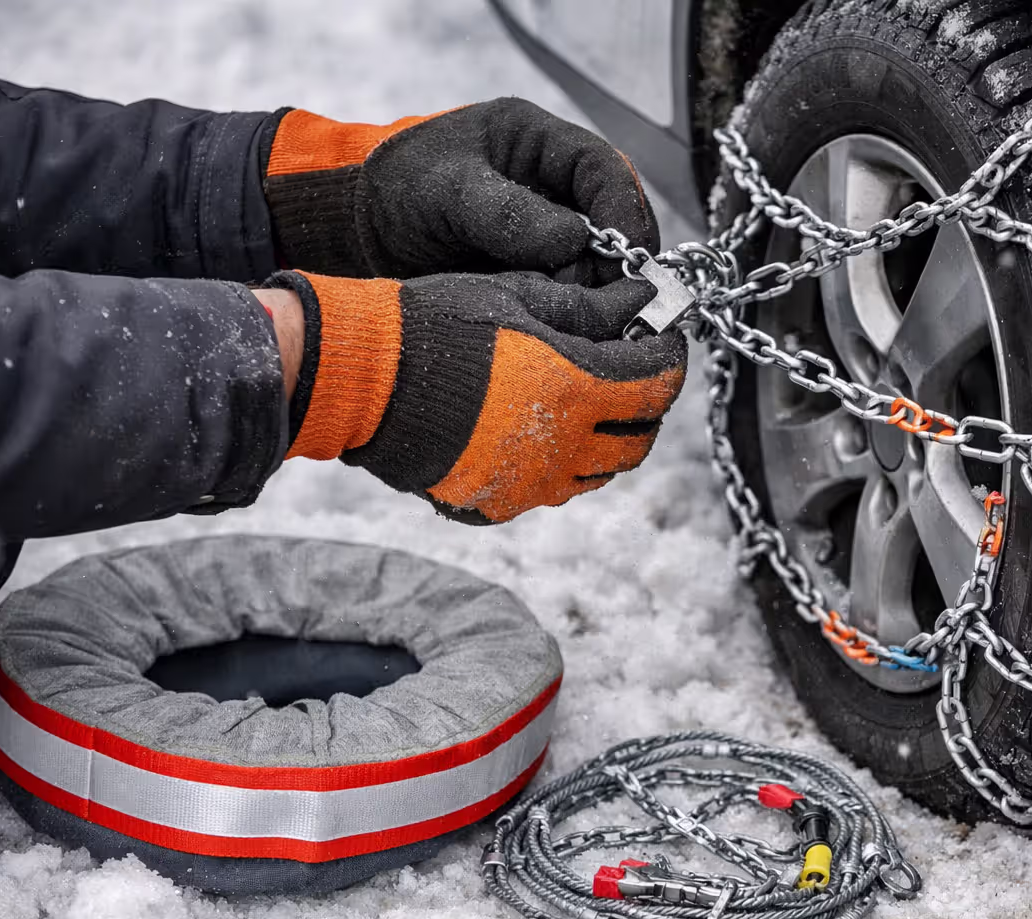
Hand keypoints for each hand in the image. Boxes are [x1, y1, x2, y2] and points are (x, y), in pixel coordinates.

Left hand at [261, 97, 656, 282]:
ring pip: (596, 265)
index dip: (624, 211)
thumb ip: (506, 213)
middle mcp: (552, 186)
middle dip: (612, 263)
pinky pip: (569, 292)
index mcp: (537, 143)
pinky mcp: (535, 272)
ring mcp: (546, 231)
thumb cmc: (392, 192)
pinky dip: (568, 310)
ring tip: (561, 311)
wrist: (353, 234)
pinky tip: (550, 323)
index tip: (628, 255)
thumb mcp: (445, 191)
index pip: (604, 170)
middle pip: (613, 223)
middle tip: (600, 299)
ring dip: (590, 292)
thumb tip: (574, 242)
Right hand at [267, 269, 684, 522]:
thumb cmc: (437, 325)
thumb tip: (644, 304)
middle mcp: (562, 448)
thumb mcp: (518, 299)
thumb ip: (589, 309)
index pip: (658, 383)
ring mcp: (530, 486)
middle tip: (633, 374)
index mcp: (574, 389)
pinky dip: (561, 465)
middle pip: (639, 441)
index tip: (664, 339)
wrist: (361, 379)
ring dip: (608, 440)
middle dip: (647, 407)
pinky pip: (551, 491)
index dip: (670, 357)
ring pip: (600, 473)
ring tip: (586, 403)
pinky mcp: (499, 506)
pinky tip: (538, 431)